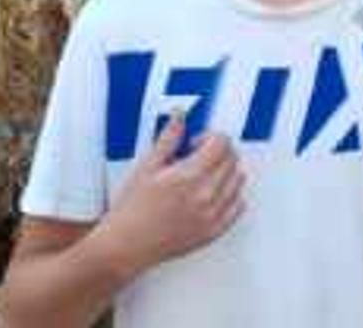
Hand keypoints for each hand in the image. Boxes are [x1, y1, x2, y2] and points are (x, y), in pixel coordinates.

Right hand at [98, 115, 245, 279]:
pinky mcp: (212, 232)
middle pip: (232, 159)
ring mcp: (211, 215)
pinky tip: (215, 193)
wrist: (125, 246)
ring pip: (237, 181)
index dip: (210, 136)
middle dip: (218, 151)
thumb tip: (180, 116)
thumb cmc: (132, 210)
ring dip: (226, 171)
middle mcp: (205, 195)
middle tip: (199, 155)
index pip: (221, 143)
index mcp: (190, 176)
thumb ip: (168, 138)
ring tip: (205, 173)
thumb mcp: (147, 166)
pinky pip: (237, 207)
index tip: (196, 142)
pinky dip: (232, 195)